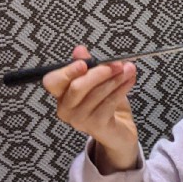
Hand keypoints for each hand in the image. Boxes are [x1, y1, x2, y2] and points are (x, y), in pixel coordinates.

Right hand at [42, 46, 139, 172]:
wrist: (119, 132)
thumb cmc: (105, 105)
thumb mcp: (97, 82)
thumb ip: (88, 66)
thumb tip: (80, 50)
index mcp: (61, 95)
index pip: (52, 81)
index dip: (67, 71)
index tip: (84, 62)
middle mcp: (66, 109)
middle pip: (77, 86)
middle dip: (99, 72)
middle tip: (117, 64)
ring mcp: (79, 120)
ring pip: (96, 93)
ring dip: (115, 79)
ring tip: (129, 69)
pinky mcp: (96, 126)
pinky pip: (109, 103)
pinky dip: (121, 89)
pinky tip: (130, 81)